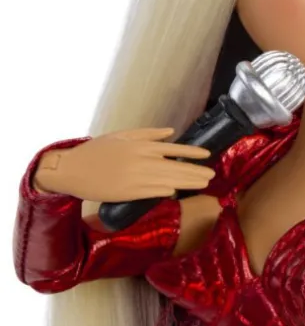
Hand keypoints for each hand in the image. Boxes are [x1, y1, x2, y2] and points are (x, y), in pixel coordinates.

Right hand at [33, 127, 214, 201]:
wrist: (72, 169)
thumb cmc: (97, 151)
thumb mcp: (123, 136)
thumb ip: (148, 134)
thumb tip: (171, 132)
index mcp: (142, 145)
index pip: (174, 148)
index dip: (192, 153)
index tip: (208, 156)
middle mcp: (143, 160)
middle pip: (176, 166)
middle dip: (196, 171)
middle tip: (212, 175)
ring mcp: (136, 176)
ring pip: (169, 179)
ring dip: (188, 182)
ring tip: (204, 183)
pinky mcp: (128, 192)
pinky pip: (152, 191)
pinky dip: (166, 191)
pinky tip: (178, 192)